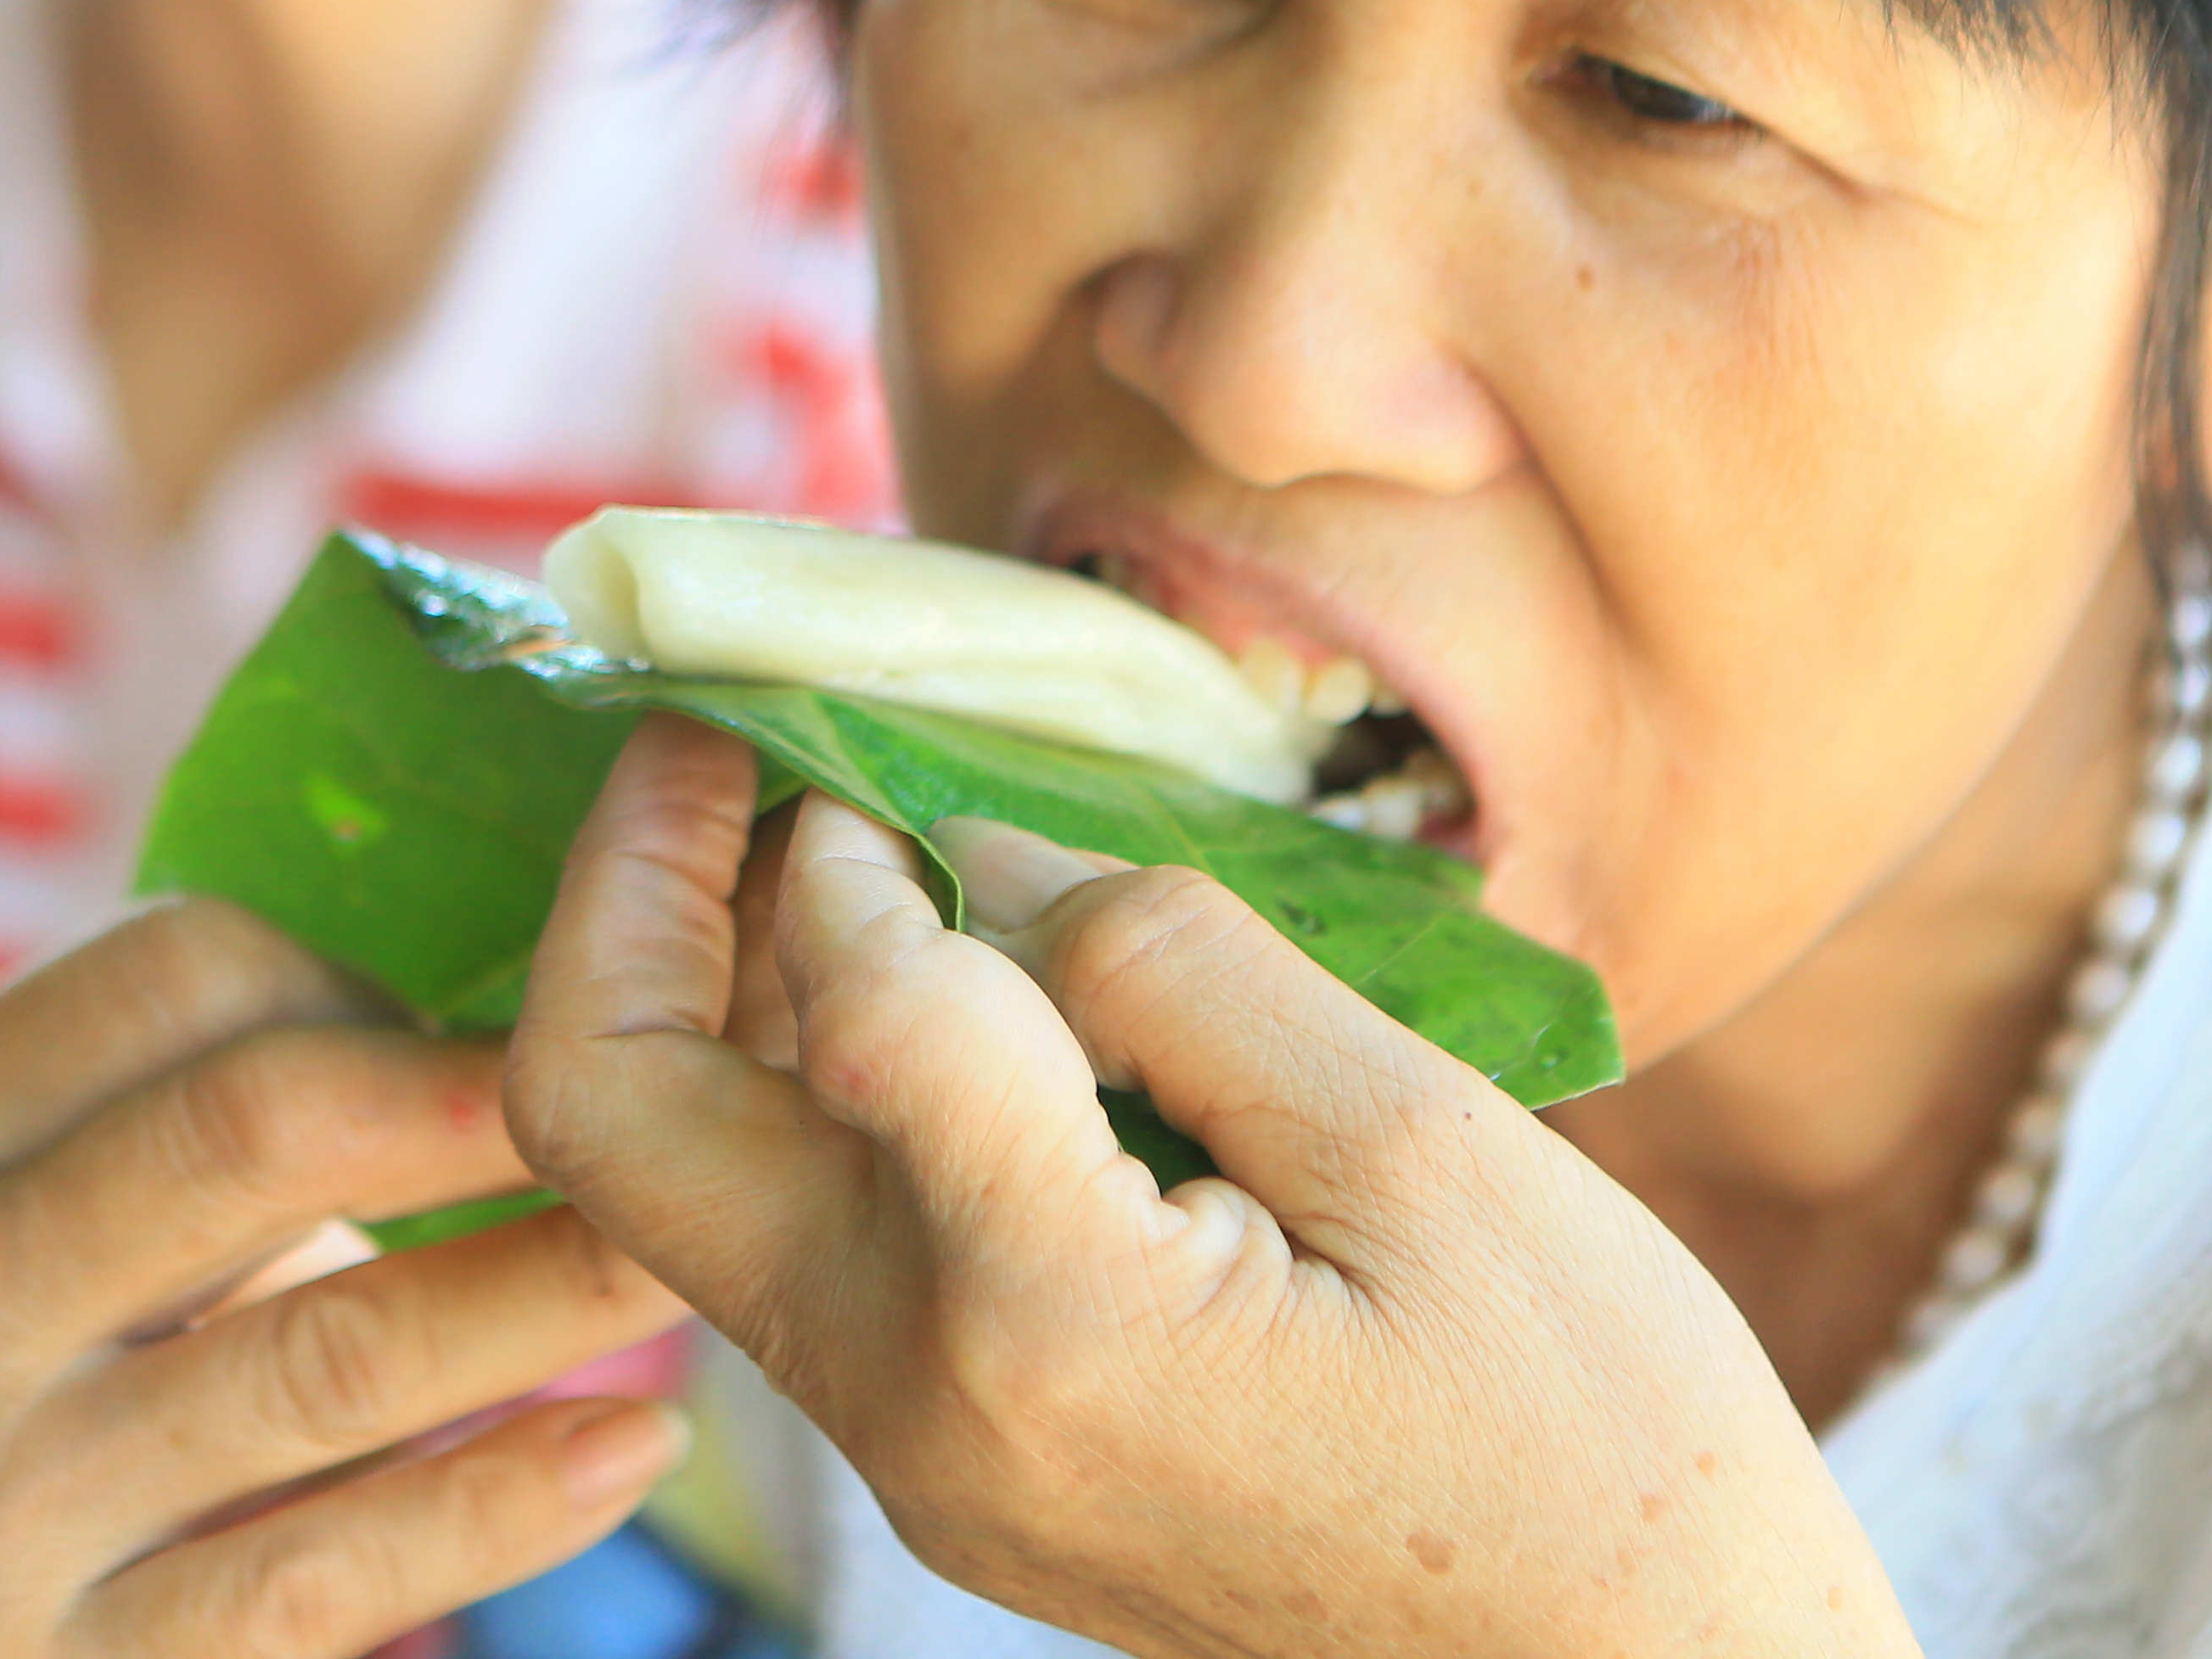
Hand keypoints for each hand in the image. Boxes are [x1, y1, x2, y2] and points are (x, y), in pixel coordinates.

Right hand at [0, 895, 694, 1658]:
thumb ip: (98, 1125)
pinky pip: (336, 1576)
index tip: (485, 1010)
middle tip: (655, 1076)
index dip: (366, 970)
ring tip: (684, 1242)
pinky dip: (507, 1499)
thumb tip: (415, 998)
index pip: (167, 975)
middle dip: (493, 1089)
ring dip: (552, 1285)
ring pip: (338, 1355)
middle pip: (263, 1125)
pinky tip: (627, 1446)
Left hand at [504, 717, 1920, 1658]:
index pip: (855, 999)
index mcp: (1045, 1318)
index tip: (894, 750)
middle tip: (720, 749)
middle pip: (616, 1122)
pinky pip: (789, 1239)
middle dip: (627, 897)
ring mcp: (912, 1454)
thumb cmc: (1594, 1440)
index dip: (863, 842)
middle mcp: (918, 1405)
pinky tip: (917, 982)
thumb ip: (1167, 968)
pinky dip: (797, 1080)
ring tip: (831, 838)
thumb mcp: (1420, 1144)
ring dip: (706, 983)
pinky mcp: (944, 1461)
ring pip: (681, 1180)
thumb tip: (972, 848)